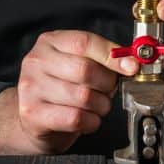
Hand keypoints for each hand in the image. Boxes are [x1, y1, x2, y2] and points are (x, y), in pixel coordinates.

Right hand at [0, 30, 138, 154]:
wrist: (33, 119)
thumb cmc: (62, 89)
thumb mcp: (79, 64)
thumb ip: (103, 59)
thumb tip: (131, 64)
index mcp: (50, 42)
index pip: (85, 42)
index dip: (112, 55)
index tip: (131, 67)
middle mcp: (37, 61)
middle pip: (85, 70)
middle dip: (107, 84)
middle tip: (110, 90)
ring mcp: (31, 88)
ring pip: (83, 97)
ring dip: (101, 105)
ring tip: (99, 106)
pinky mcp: (33, 113)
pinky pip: (75, 118)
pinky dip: (91, 122)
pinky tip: (89, 120)